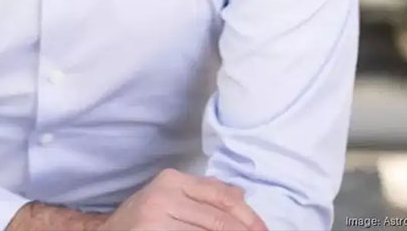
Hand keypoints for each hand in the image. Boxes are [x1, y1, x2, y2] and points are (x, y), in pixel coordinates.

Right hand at [99, 168, 267, 230]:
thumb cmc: (143, 218)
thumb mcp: (171, 198)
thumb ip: (204, 194)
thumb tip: (241, 195)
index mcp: (172, 180)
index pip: (219, 196)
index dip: (246, 215)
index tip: (263, 230)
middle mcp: (164, 196)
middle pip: (217, 220)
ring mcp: (157, 220)